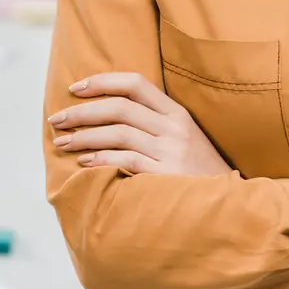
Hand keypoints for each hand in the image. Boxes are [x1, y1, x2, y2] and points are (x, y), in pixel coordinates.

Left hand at [49, 72, 234, 176]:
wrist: (232, 206)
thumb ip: (154, 125)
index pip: (136, 83)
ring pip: (118, 133)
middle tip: (56, 120)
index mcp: (177, 113)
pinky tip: (84, 163)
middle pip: (119, 107)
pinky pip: (126, 161)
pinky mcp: (167, 176)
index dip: (102, 81)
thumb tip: (106, 116)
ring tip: (63, 143)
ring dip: (84, 136)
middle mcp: (175, 127)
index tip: (75, 88)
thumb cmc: (199, 174)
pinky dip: (101, 159)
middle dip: (81, 112)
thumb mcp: (184, 140)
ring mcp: (172, 151)